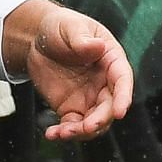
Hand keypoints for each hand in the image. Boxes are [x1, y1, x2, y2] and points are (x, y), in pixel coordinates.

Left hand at [8, 0, 133, 139]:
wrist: (37, 40)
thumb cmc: (60, 27)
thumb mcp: (70, 27)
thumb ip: (82, 39)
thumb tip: (97, 47)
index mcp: (111, 59)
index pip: (122, 79)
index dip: (123, 96)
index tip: (120, 112)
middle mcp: (104, 82)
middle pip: (109, 107)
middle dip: (100, 120)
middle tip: (85, 127)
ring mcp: (89, 98)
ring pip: (94, 122)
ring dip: (81, 132)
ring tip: (62, 133)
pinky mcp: (72, 108)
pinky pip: (73, 126)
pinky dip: (65, 133)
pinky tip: (51, 134)